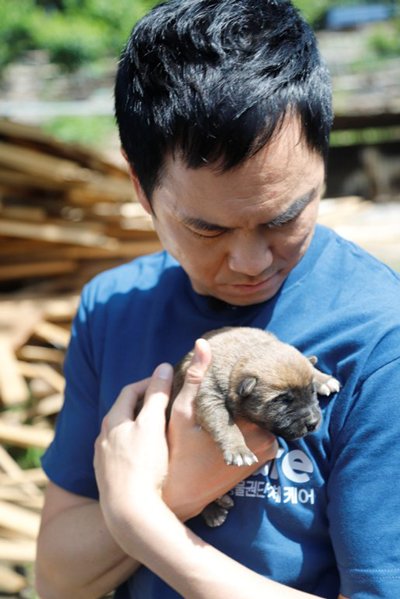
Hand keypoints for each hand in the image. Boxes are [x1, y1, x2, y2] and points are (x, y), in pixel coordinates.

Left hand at [94, 363, 173, 530]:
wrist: (129, 513)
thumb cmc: (143, 465)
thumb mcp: (153, 425)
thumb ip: (158, 395)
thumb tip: (164, 367)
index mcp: (112, 420)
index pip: (130, 391)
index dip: (150, 382)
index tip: (168, 382)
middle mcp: (102, 438)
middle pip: (124, 412)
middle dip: (144, 404)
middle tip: (167, 404)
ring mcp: (103, 460)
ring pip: (122, 434)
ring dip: (139, 427)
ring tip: (160, 430)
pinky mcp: (108, 479)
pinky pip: (122, 454)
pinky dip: (135, 447)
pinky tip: (149, 457)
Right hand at [163, 339, 277, 520]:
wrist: (181, 494)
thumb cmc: (178, 452)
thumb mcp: (183, 411)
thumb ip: (196, 377)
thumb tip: (203, 342)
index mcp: (250, 426)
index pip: (255, 392)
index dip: (236, 385)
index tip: (222, 390)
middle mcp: (265, 441)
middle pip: (257, 405)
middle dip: (240, 400)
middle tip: (220, 404)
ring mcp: (265, 453)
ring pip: (256, 418)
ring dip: (242, 414)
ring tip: (221, 414)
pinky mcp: (260, 460)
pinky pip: (256, 433)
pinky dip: (244, 427)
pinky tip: (226, 426)